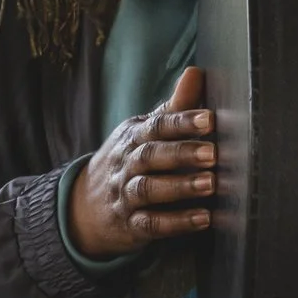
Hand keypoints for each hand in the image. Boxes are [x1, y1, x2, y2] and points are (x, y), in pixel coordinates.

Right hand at [66, 66, 216, 259]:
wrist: (84, 206)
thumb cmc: (128, 161)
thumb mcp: (144, 132)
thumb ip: (173, 108)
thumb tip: (197, 73)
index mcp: (133, 136)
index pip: (157, 126)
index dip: (183, 122)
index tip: (210, 119)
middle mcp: (127, 164)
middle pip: (151, 156)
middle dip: (182, 153)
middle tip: (213, 153)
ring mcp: (125, 195)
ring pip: (149, 189)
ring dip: (180, 187)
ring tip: (210, 184)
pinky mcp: (130, 224)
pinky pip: (150, 223)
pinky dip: (175, 222)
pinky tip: (202, 219)